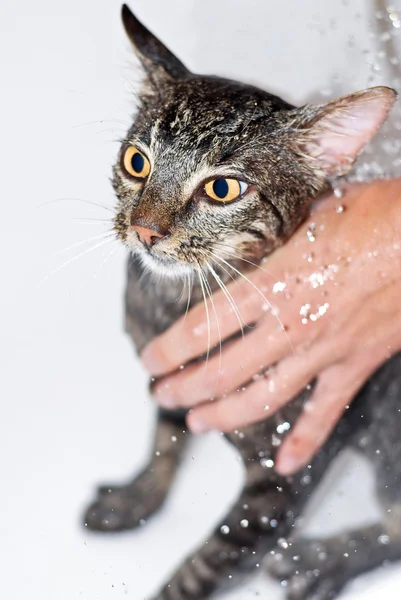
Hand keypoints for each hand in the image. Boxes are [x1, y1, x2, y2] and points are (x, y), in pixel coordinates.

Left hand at [141, 179, 400, 474]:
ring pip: (261, 399)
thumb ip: (279, 233)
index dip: (168, 350)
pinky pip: (324, 413)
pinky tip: (286, 463)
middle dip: (183, 389)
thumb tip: (259, 229)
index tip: (149, 361)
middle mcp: (289, 325)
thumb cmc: (380, 217)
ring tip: (197, 423)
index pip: (202, 328)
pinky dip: (304, 441)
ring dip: (222, 416)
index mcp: (273, 284)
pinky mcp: (354, 366)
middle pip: (221, 372)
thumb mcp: (315, 212)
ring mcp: (322, 352)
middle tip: (162, 395)